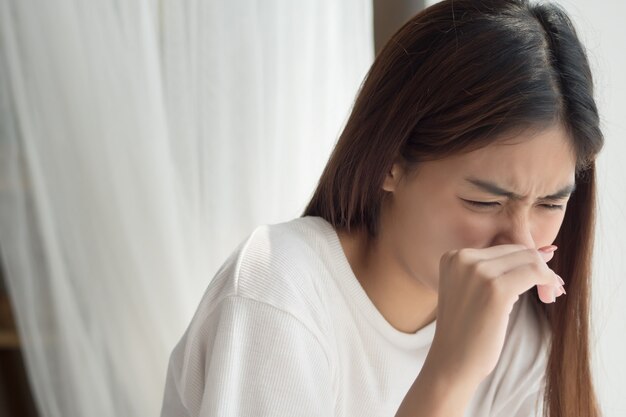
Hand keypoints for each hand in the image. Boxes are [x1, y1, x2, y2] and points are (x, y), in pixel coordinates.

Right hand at [428, 244, 563, 384]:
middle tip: (550, 290)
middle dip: (538, 267)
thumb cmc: (466, 331)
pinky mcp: (496, 289)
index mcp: (453, 256)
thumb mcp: (474, 291)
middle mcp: (462, 258)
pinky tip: (550, 296)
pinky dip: (548, 282)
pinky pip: (535, 272)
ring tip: (550, 295)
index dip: (525, 263)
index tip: (538, 282)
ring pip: (529, 259)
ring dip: (546, 275)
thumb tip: (546, 251)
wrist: (451, 362)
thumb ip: (502, 269)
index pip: (503, 248)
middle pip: (517, 250)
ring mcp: (478, 272)